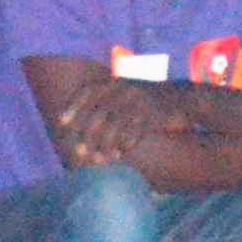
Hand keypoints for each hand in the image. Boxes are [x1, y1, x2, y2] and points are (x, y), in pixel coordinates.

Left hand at [51, 75, 184, 166]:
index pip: (89, 91)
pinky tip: (119, 155)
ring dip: (105, 145)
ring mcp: (140, 101)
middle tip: (79, 152)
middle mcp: (126, 88)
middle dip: (87, 135)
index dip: (74, 106)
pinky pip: (135, 132)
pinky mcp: (153, 114)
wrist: (181, 97)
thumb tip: (79, 121)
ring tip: (99, 159)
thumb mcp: (126, 91)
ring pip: (116, 126)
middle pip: (100, 112)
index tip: (61, 122)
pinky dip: (125, 145)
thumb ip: (106, 100)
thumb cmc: (146, 99)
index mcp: (116, 82)